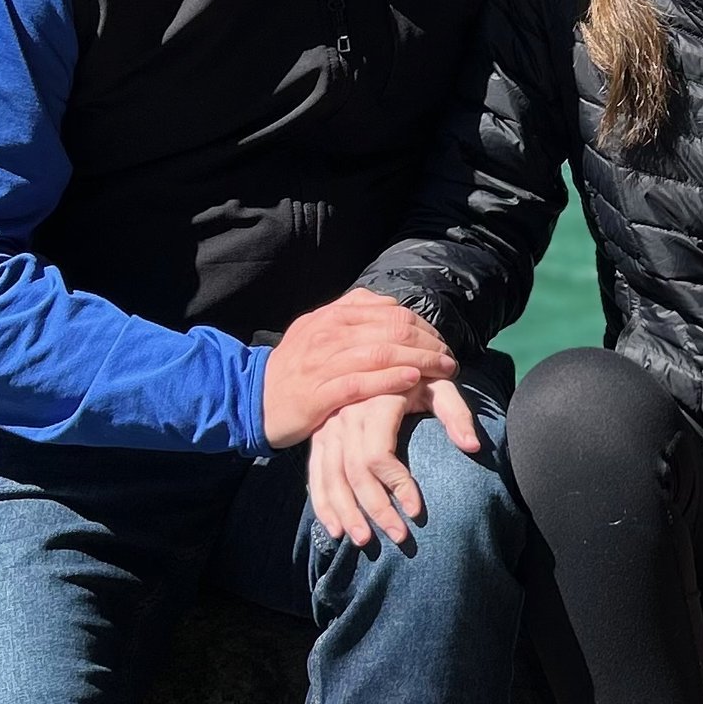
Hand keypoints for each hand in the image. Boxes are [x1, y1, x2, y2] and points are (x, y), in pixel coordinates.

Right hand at [262, 289, 459, 447]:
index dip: (423, 326)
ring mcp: (323, 364)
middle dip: (428, 343)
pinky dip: (390, 380)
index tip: (441, 342)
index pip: (391, 312)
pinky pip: (361, 383)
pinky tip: (413, 381)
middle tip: (450, 359)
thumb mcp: (319, 330)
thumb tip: (388, 305)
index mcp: (333, 316)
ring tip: (443, 370)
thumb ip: (351, 314)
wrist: (252, 398)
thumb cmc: (296, 367)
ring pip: (382, 354)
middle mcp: (329, 334)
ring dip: (420, 360)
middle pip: (392, 330)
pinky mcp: (318, 395)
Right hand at [306, 376, 481, 545]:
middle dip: (376, 509)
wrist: (385, 357)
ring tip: (365, 541)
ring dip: (347, 513)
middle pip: (354, 472)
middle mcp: (345, 414)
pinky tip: (335, 530)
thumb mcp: (441, 386)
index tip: (418, 510)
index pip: (378, 454)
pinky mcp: (318, 437)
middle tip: (399, 537)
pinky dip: (323, 504)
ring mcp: (328, 427)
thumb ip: (457, 414)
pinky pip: (315, 474)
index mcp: (375, 400)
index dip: (397, 485)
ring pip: (331, 478)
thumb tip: (473, 447)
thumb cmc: (420, 376)